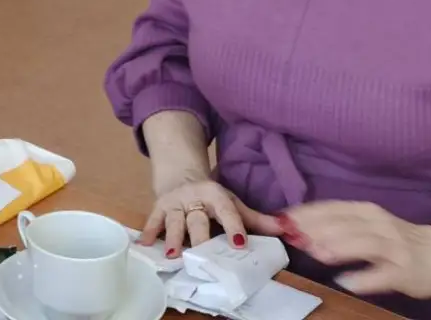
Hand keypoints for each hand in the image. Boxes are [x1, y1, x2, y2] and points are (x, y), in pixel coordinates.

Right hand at [140, 170, 282, 254]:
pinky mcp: (159, 207)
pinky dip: (149, 232)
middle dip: (199, 237)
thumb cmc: (212, 198)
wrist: (182, 175)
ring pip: (174, 221)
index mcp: (216, 195)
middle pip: (197, 219)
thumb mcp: (233, 203)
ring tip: (172, 255)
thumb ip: (257, 219)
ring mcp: (175, 203)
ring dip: (172, 238)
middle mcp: (194, 198)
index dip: (233, 227)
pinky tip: (145, 244)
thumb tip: (286, 229)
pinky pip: (154, 220)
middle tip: (201, 254)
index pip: (227, 211)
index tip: (240, 243)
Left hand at [281, 202, 430, 299]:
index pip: (333, 207)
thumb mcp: (369, 225)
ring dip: (338, 247)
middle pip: (345, 223)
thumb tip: (299, 229)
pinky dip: (363, 277)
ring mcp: (394, 248)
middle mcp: (380, 224)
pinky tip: (346, 282)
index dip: (307, 212)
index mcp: (368, 211)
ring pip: (363, 243)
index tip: (282, 219)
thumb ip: (339, 226)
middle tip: (292, 237)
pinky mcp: (406, 272)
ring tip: (315, 253)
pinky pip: (382, 274)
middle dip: (316, 228)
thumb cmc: (398, 240)